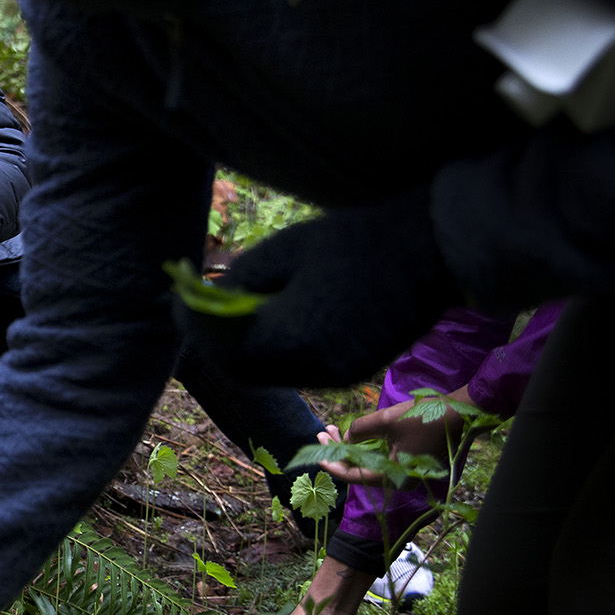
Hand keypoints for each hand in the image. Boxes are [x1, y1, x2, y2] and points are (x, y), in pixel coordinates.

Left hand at [176, 185, 460, 386]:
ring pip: (272, 374)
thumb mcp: (288, 250)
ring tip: (231, 310)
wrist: (437, 247)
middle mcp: (315, 369)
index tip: (177, 297)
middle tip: (197, 309)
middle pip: (245, 371)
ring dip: (245, 348)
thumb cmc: (357, 239)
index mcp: (295, 339)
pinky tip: (270, 318)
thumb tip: (209, 299)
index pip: (225, 349)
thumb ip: (243, 281)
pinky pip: (300, 369)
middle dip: (216, 343)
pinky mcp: (355, 369)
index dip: (194, 327)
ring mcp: (339, 374)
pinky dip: (275, 349)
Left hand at [317, 385, 471, 485]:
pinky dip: (365, 444)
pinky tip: (352, 432)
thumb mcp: (386, 421)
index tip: (317, 451)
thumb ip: (360, 431)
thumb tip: (347, 439)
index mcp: (394, 477)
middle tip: (321, 432)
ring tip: (331, 428)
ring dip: (350, 445)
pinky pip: (380, 455)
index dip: (332, 464)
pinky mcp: (410, 458)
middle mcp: (400, 478)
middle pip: (360, 469)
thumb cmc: (423, 417)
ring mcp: (405, 469)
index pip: (354, 477)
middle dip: (338, 451)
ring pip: (369, 461)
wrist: (459, 411)